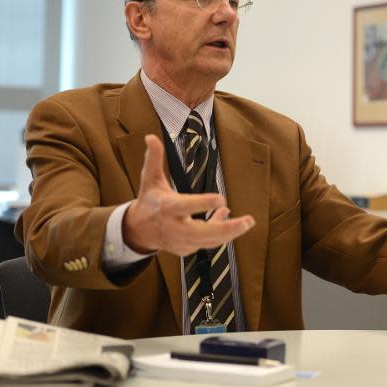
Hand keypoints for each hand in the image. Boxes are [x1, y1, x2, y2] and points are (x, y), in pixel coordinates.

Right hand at [122, 134, 254, 255]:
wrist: (138, 230)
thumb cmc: (149, 200)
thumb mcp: (149, 179)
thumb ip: (154, 158)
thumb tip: (151, 137)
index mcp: (167, 208)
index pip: (187, 206)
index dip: (204, 204)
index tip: (221, 199)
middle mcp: (176, 227)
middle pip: (204, 232)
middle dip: (228, 228)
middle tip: (248, 221)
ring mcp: (182, 241)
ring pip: (210, 241)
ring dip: (231, 231)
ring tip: (248, 222)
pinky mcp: (187, 249)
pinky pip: (208, 242)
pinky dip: (220, 232)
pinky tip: (227, 218)